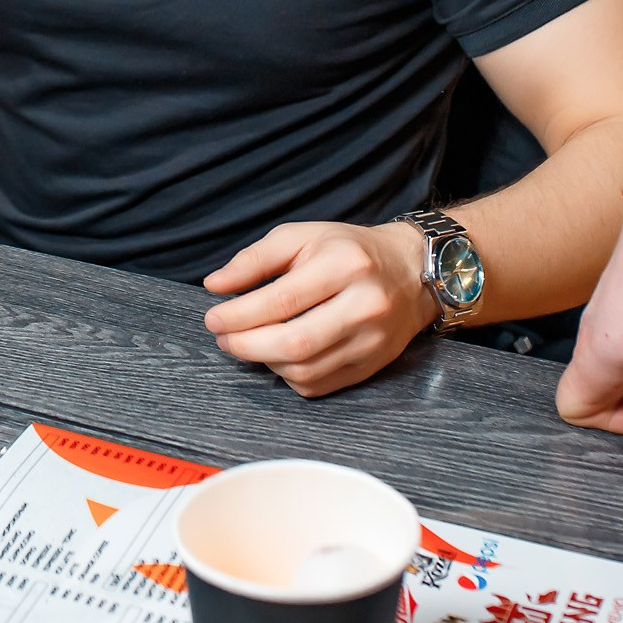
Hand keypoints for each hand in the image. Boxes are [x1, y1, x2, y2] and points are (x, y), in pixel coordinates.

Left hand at [204, 221, 430, 397]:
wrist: (409, 271)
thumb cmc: (347, 250)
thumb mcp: (300, 237)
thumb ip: (254, 260)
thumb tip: (214, 286)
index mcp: (345, 265)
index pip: (283, 300)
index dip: (240, 315)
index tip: (212, 319)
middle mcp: (365, 305)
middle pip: (295, 343)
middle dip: (247, 346)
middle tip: (223, 338)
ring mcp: (372, 341)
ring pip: (305, 370)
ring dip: (264, 362)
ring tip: (247, 343)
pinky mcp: (372, 365)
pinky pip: (318, 385)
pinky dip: (288, 375)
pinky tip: (278, 355)